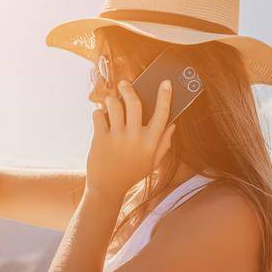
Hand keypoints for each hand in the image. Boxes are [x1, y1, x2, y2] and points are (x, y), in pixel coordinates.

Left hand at [87, 80, 175, 197]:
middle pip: (134, 103)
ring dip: (111, 100)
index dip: (165, 97)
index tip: (166, 83)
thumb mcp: (152, 162)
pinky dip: (98, 113)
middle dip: (129, 89)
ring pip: (114, 106)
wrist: (107, 188)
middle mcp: (135, 136)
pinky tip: (100, 116)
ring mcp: (117, 137)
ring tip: (110, 101)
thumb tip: (172, 125)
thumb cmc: (131, 174)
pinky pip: (98, 116)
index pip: (163, 114)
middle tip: (124, 83)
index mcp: (151, 141)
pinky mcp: (100, 138)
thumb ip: (164, 144)